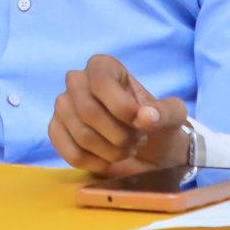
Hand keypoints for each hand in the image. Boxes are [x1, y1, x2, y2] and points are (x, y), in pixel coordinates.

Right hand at [51, 54, 190, 177]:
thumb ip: (165, 112)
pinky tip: (108, 161)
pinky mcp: (56, 131)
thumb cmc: (156, 123)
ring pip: (81, 134)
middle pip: (88, 111)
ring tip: (126, 150)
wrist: (148, 150)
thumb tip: (147, 117)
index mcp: (103, 66)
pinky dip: (95, 163)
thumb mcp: (172, 115)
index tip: (140, 123)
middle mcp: (77, 81)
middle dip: (118, 135)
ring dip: (111, 151)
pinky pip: (70, 152)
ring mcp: (63, 106)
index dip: (121, 106)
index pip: (100, 81)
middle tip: (137, 142)